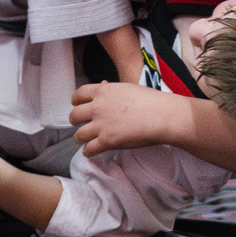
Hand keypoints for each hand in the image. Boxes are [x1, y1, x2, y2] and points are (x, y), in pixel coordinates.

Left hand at [69, 81, 185, 156]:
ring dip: (80, 138)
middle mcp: (97, 107)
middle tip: (79, 124)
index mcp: (102, 91)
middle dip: (75, 121)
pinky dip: (88, 152)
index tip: (77, 105)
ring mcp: (101, 124)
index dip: (76, 101)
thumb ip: (111, 89)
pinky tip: (91, 152)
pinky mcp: (107, 141)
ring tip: (83, 140)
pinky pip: (89, 149)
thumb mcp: (127, 87)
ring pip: (79, 134)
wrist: (161, 115)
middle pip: (74, 115)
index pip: (78, 94)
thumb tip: (103, 85)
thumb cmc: (150, 100)